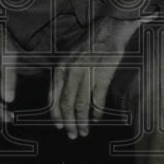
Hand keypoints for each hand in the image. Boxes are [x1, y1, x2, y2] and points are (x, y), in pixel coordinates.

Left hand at [50, 16, 140, 139]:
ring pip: (81, 104)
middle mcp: (71, 71)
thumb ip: (64, 75)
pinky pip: (97, 99)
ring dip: (82, 121)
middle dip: (69, 123)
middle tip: (72, 135)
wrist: (109, 28)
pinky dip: (96, 112)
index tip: (59, 126)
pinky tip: (97, 119)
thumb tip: (59, 98)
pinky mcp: (102, 74)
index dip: (56, 114)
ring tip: (84, 132)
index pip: (54, 96)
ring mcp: (87, 73)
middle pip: (67, 103)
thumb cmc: (89, 43)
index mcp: (61, 67)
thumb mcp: (70, 56)